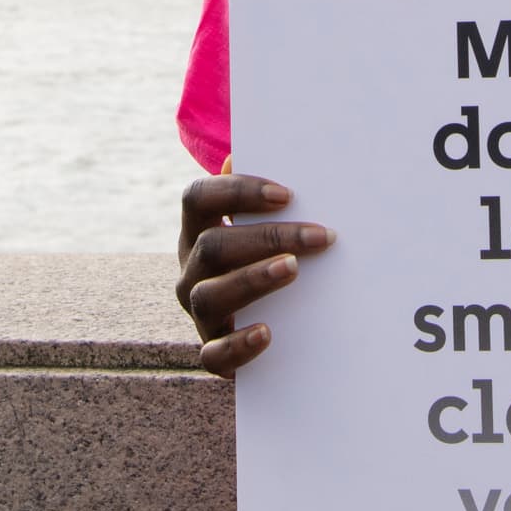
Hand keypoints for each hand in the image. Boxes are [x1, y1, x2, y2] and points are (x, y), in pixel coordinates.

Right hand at [175, 173, 334, 375]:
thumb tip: (245, 154)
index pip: (197, 199)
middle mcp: (190, 269)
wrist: (268, 325)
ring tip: (294, 269)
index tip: (287, 194)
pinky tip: (267, 332)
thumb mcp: (263, 226)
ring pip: (209, 295)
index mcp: (197, 230)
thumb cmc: (266, 257)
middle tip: (319, 236)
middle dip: (267, 237)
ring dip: (253, 279)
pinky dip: (239, 344)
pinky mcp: (212, 351)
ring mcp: (198, 311)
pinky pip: (213, 355)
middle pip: (212, 246)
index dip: (236, 192)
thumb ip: (263, 196)